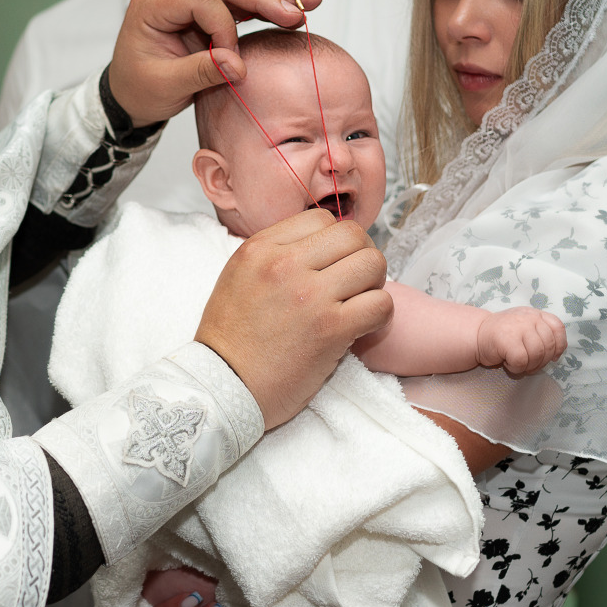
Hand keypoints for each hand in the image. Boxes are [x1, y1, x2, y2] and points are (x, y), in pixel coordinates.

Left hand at [108, 0, 321, 126]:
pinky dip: (268, 4)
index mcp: (152, 4)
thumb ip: (200, 72)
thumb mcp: (165, 86)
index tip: (231, 59)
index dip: (223, 26)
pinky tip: (296, 6)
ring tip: (310, 2)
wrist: (129, 94)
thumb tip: (238, 65)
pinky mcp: (207, 5)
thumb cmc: (139, 89)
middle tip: (297, 13)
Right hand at [196, 209, 390, 428]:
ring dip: (373, 283)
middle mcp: (285, 265)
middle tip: (353, 281)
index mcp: (260, 249)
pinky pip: (381, 304)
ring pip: (372, 264)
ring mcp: (310, 296)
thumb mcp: (238, 277)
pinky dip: (380, 314)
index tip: (332, 263)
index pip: (321, 218)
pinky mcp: (331, 329)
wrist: (224, 387)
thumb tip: (319, 243)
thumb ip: (274, 254)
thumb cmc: (231, 339)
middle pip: (353, 234)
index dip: (335, 240)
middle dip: (360, 255)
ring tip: (358, 302)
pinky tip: (362, 326)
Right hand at [476, 307, 566, 375]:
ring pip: (537, 355)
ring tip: (517, 364)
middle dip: (541, 362)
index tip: (552, 357)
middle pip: (549, 346)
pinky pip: (522, 361)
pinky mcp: (507, 339)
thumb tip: (556, 355)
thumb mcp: (525, 328)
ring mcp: (518, 327)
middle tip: (528, 365)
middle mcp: (529, 318)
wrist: (475, 335)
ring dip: (529, 366)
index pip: (558, 327)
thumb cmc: (502, 336)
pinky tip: (507, 363)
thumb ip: (541, 334)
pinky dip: (516, 368)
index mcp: (535, 314)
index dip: (559, 345)